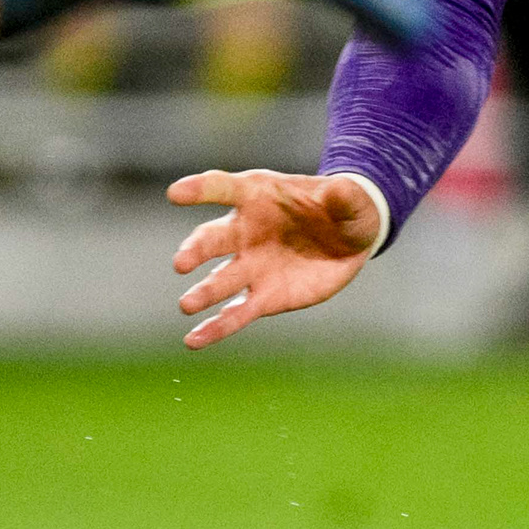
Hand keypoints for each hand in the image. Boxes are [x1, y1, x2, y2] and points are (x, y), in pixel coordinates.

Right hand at [168, 169, 386, 348]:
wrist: (348, 239)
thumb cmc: (342, 209)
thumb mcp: (352, 200)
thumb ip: (344, 197)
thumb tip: (342, 191)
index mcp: (259, 194)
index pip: (224, 188)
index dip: (200, 189)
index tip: (176, 193)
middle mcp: (245, 230)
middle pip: (214, 238)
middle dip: (197, 249)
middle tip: (182, 263)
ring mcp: (251, 265)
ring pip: (221, 280)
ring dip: (204, 293)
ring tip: (187, 305)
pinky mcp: (263, 296)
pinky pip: (236, 312)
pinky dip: (216, 327)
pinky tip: (194, 341)